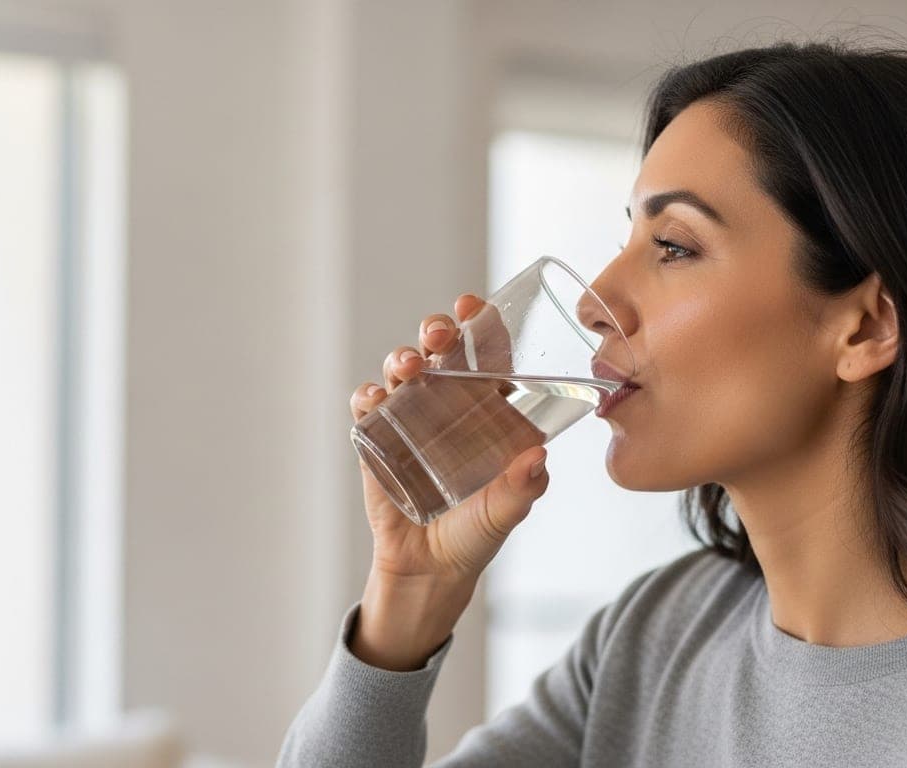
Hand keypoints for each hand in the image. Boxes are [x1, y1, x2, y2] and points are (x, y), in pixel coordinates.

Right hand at [347, 294, 550, 668]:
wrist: (429, 571)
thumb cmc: (476, 534)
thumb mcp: (506, 512)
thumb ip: (522, 488)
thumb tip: (537, 459)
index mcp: (487, 409)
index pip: (486, 354)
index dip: (481, 325)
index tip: (474, 306)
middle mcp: (448, 404)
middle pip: (440, 350)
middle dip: (436, 330)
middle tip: (438, 332)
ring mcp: (410, 417)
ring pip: (402, 369)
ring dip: (402, 358)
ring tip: (409, 367)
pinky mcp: (377, 438)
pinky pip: (368, 406)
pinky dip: (369, 395)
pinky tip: (376, 399)